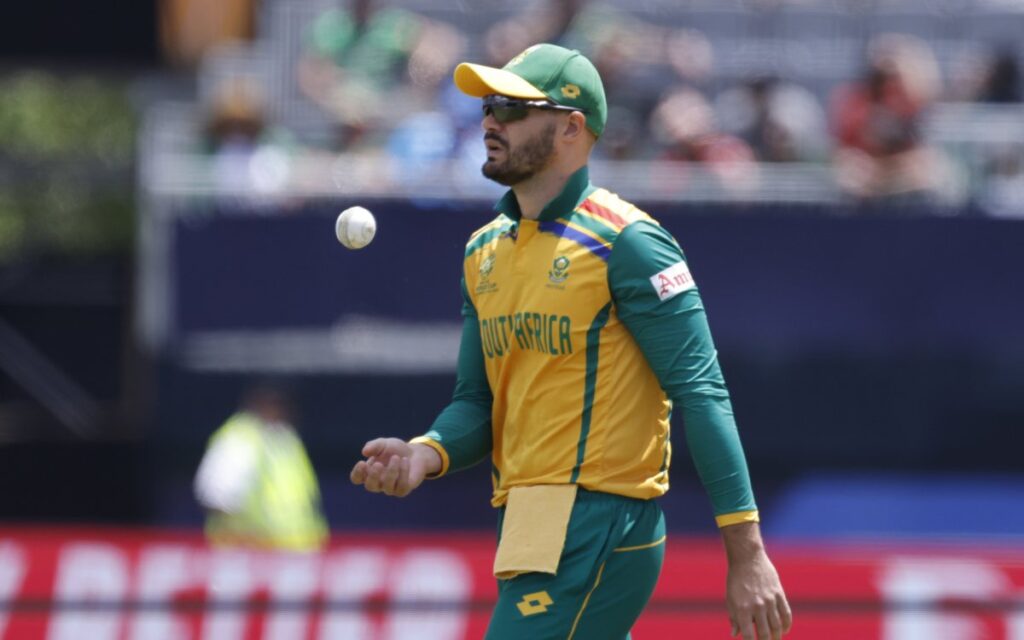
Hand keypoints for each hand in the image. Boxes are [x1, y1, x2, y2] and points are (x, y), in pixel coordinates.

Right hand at [349, 438, 440, 497]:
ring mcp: (390, 488)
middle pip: (370, 486)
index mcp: (368, 472)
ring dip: (391, 472)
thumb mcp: (384, 444)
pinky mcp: (403, 490)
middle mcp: (378, 483)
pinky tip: (405, 461)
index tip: (362, 462)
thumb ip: (374, 446)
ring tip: (396, 457)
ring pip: (387, 488)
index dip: (357, 473)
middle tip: (378, 464)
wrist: (415, 452)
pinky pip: (401, 487)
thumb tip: (364, 452)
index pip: (357, 478)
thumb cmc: (395, 450)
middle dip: (373, 476)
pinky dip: (403, 473)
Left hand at [723, 523, 791, 639]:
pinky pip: (786, 613)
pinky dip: (787, 625)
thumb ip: (734, 618)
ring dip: (777, 636)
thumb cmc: (736, 580)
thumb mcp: (730, 599)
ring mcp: (769, 600)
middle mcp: (757, 606)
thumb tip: (734, 634)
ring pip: (777, 626)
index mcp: (742, 608)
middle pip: (765, 633)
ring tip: (775, 639)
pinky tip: (784, 630)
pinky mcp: (779, 593)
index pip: (748, 635)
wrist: (747, 559)